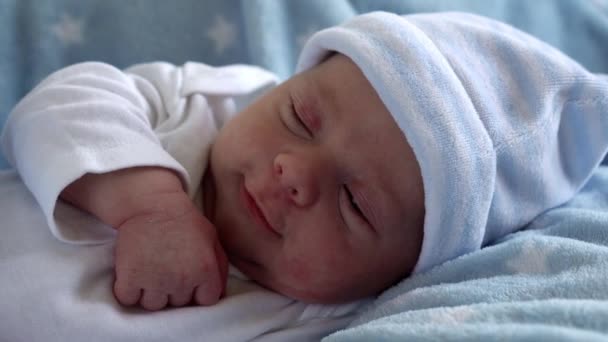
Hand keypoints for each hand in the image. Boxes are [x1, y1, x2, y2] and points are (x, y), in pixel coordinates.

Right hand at [112, 193, 227, 310]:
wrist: (152, 204)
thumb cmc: (184, 220)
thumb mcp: (212, 238)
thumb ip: (219, 266)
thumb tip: (219, 294)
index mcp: (205, 271)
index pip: (206, 301)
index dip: (198, 291)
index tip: (190, 280)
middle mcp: (182, 280)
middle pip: (179, 304)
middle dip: (175, 290)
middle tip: (168, 268)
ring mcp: (155, 282)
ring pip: (154, 305)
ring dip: (152, 292)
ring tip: (150, 271)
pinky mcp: (130, 278)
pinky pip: (129, 299)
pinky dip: (129, 291)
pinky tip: (134, 275)